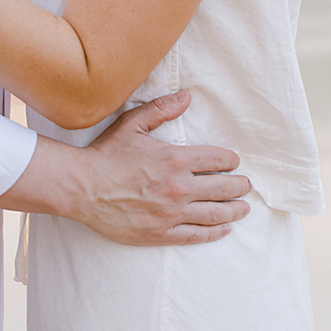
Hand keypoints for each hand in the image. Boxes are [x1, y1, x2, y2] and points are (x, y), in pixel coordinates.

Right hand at [0, 90, 252, 244]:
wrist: (83, 188)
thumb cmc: (107, 154)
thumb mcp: (133, 124)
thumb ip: (162, 109)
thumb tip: (187, 96)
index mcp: (176, 159)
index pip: (217, 160)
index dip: (230, 161)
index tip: (234, 162)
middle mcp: (179, 188)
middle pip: (222, 188)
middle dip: (238, 186)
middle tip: (246, 185)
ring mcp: (172, 213)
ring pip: (214, 214)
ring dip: (233, 210)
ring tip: (244, 208)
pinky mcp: (161, 233)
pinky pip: (196, 235)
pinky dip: (214, 233)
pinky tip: (224, 230)